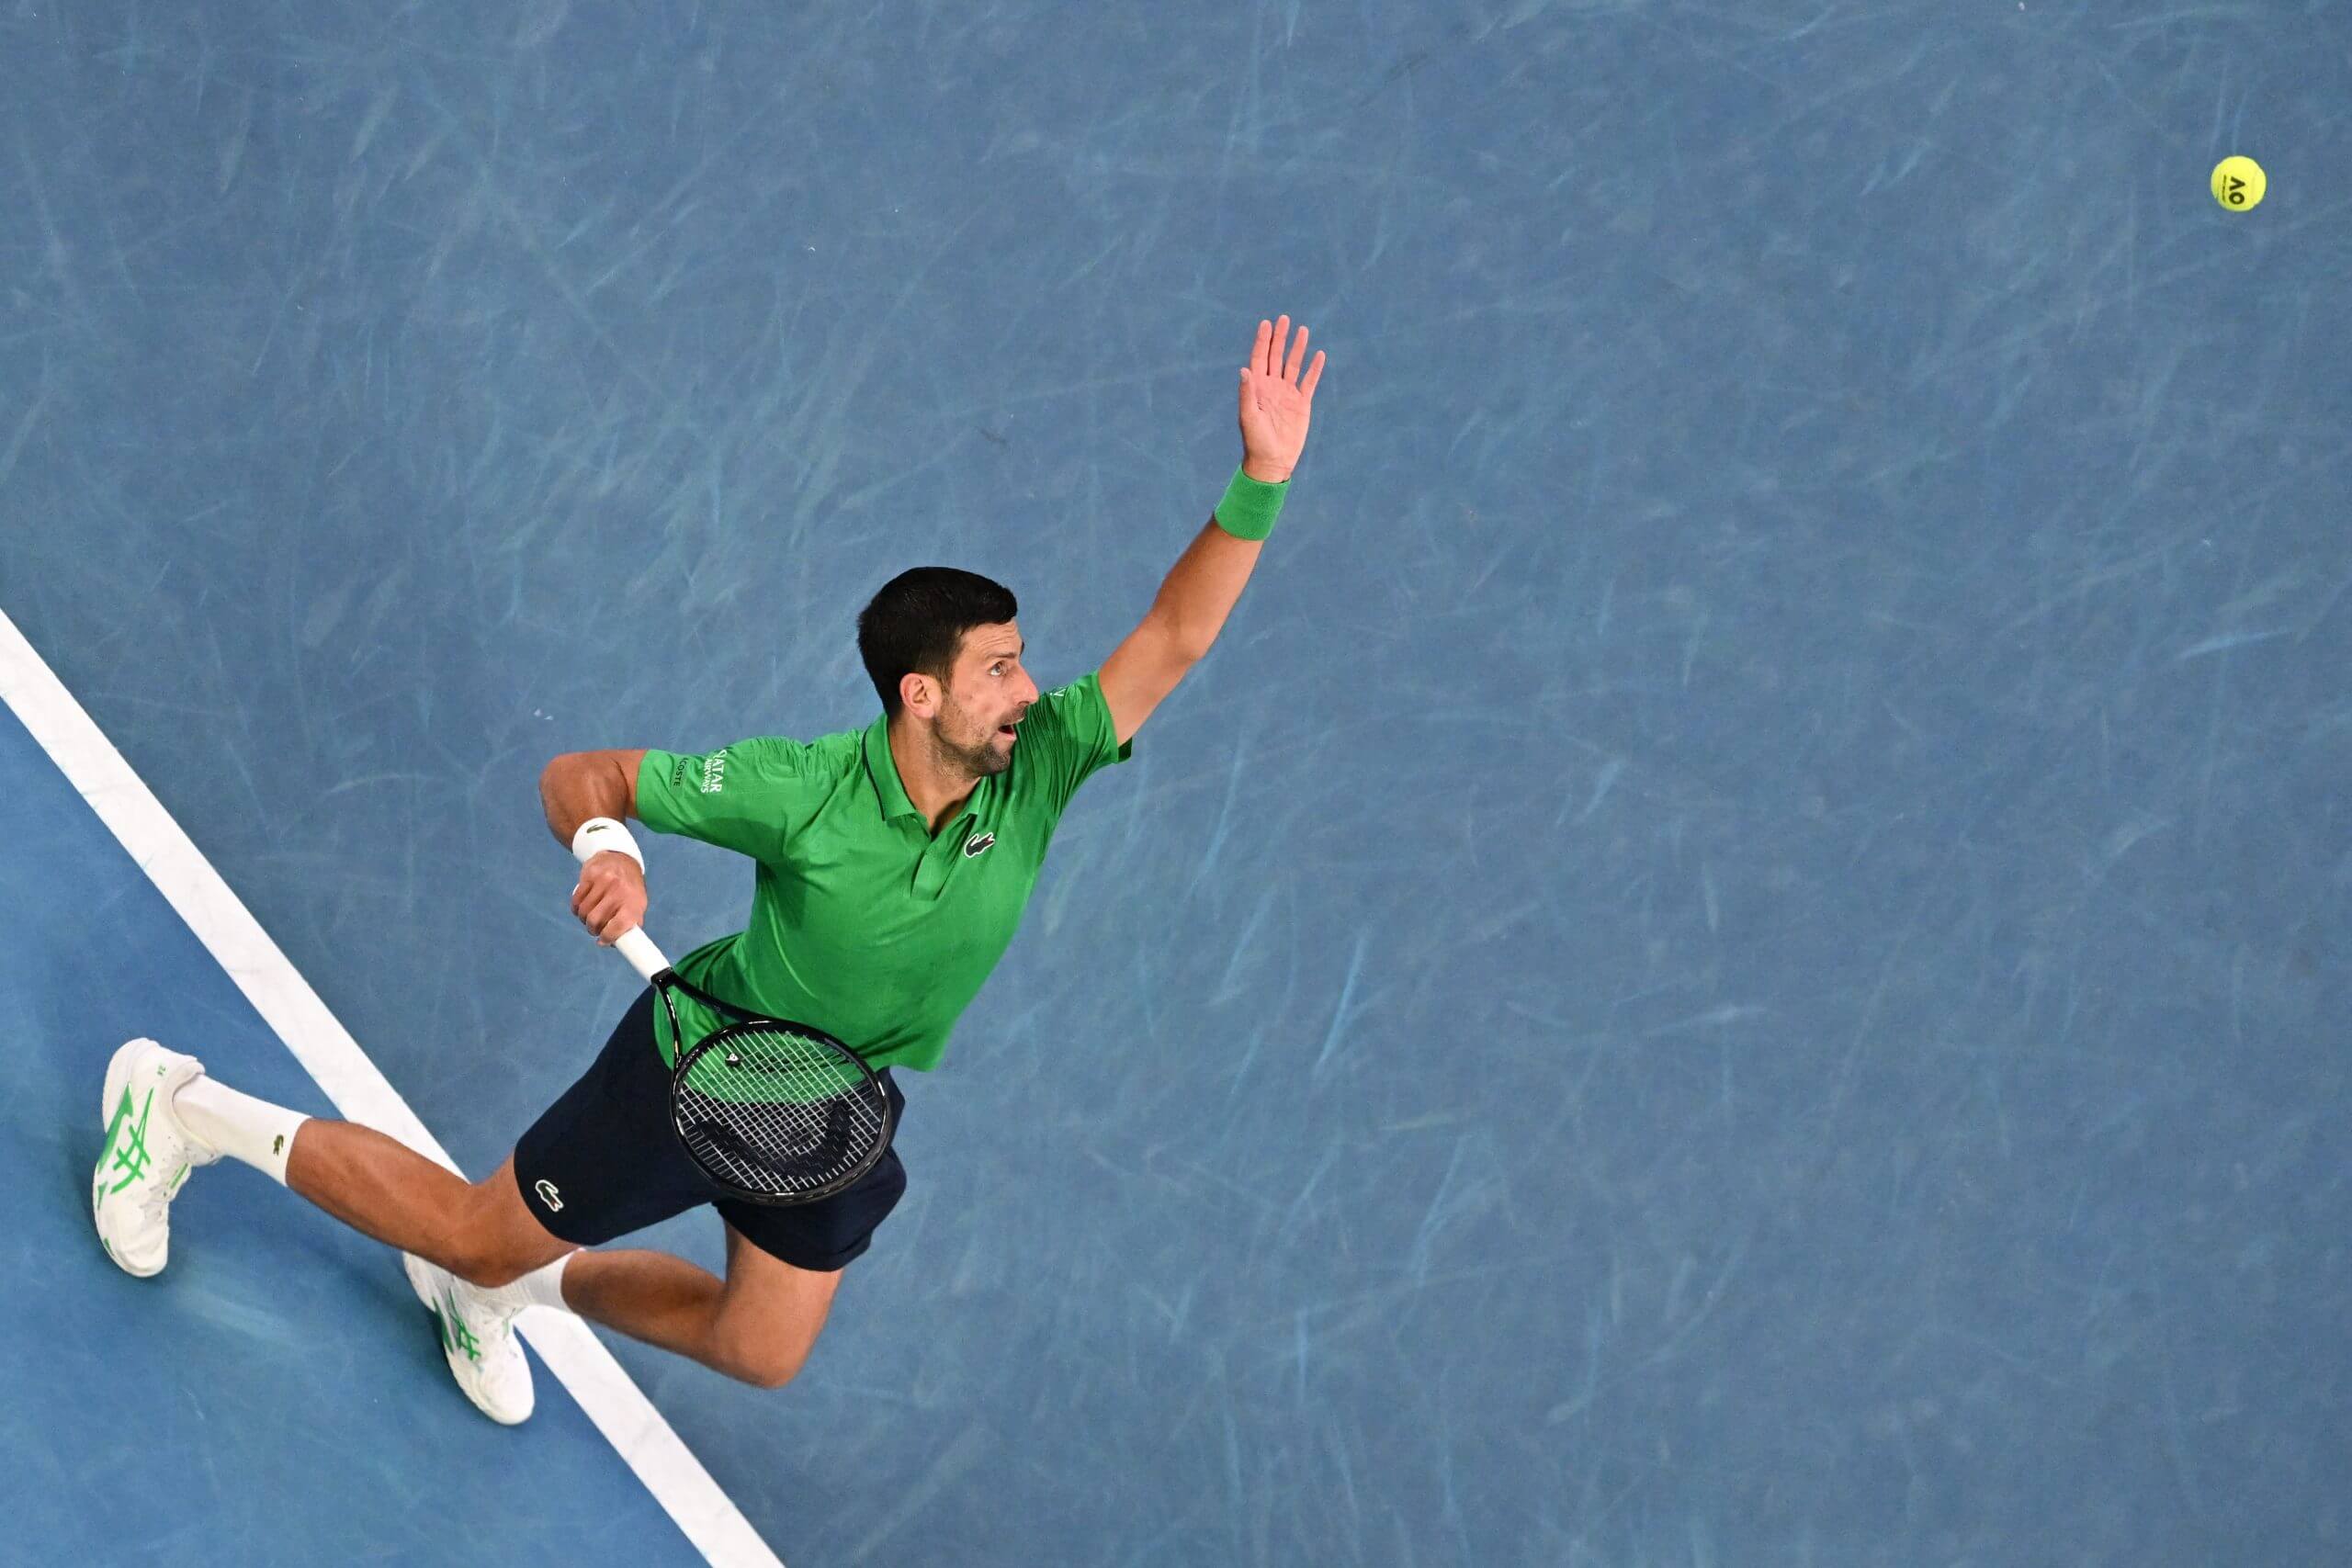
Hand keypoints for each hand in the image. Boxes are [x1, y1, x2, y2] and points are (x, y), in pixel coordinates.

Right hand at [571, 852, 646, 944]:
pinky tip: (582, 908)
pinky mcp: (590, 875)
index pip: (618, 926)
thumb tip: (613, 944)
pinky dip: (576, 909)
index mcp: (634, 902)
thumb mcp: (637, 904)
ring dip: (583, 919)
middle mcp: (620, 891)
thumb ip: (630, 924)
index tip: (603, 940)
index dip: (608, 937)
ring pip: (584, 912)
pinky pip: (576, 900)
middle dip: (592, 929)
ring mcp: (604, 881)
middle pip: (596, 921)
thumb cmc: (629, 888)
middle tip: (594, 928)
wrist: (620, 857)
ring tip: (589, 917)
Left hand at [1237, 315, 1325, 483]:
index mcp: (1257, 388)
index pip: (1260, 358)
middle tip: (1284, 319)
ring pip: (1293, 365)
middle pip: (1276, 356)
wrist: (1272, 462)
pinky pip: (1309, 382)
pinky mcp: (1301, 404)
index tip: (1267, 323)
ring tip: (1303, 330)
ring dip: (1297, 348)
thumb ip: (1247, 393)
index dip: (1263, 341)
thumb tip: (1245, 370)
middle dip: (1280, 338)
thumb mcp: (1249, 417)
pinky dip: (1314, 369)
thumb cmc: (1256, 441)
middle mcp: (1272, 387)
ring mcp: (1287, 394)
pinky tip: (1319, 355)